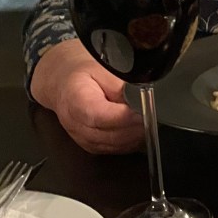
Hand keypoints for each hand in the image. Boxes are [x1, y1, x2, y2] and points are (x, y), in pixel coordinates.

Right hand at [30, 40, 144, 153]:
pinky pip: (113, 149)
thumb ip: (120, 84)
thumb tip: (140, 98)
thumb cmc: (82, 75)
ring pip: (113, 145)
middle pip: (109, 135)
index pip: (100, 116)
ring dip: (134, 137)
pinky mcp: (91, 145)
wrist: (63, 84)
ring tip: (149, 123)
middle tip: (153, 118)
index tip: (144, 112)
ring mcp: (82, 138)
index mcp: (75, 100)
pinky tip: (138, 131)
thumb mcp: (102, 67)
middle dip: (135, 128)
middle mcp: (75, 124)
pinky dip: (129, 143)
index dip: (125, 117)